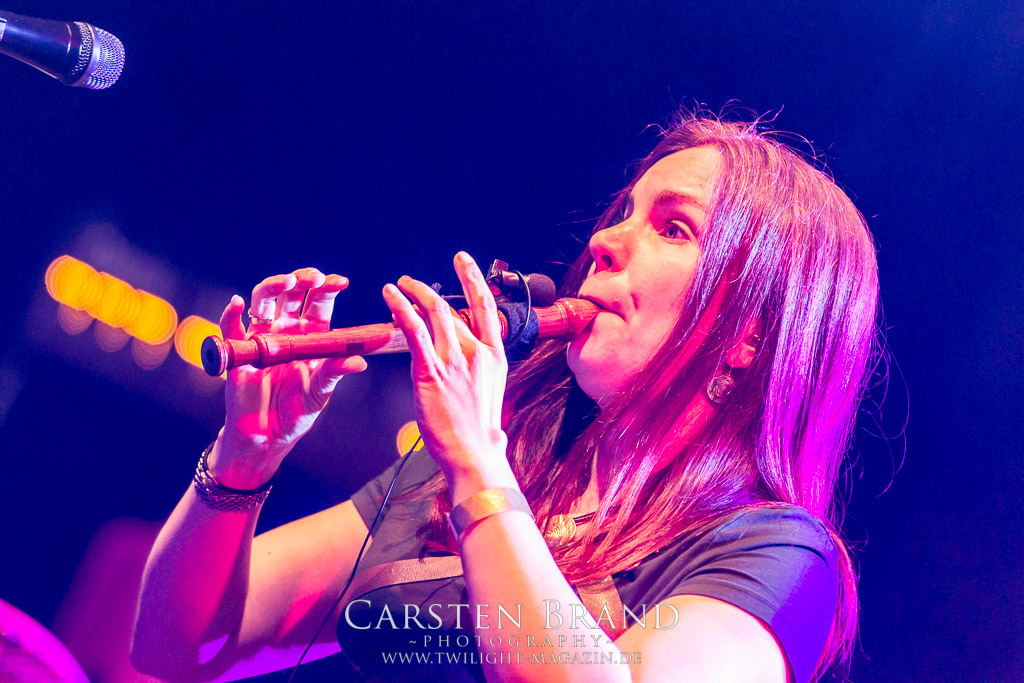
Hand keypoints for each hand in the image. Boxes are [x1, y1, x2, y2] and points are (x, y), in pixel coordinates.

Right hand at [211, 267, 366, 487]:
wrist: (266, 436)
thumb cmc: (296, 412)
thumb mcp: (319, 393)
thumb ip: (334, 373)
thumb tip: (360, 361)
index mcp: (310, 336)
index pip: (319, 304)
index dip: (328, 289)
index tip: (340, 281)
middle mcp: (286, 331)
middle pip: (292, 295)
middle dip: (303, 281)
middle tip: (314, 278)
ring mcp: (261, 338)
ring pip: (263, 302)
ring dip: (273, 287)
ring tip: (286, 282)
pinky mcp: (238, 351)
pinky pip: (230, 327)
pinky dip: (231, 313)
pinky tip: (238, 303)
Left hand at [382, 252, 515, 497]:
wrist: (474, 452)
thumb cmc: (477, 429)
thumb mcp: (490, 389)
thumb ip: (479, 366)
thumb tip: (468, 355)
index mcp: (494, 355)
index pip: (486, 307)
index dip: (474, 280)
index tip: (464, 262)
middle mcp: (476, 352)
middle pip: (451, 309)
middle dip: (429, 290)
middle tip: (413, 281)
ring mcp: (454, 360)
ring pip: (434, 313)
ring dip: (414, 293)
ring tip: (400, 285)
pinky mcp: (432, 371)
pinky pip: (414, 330)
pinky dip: (401, 308)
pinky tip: (391, 296)